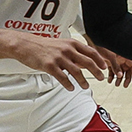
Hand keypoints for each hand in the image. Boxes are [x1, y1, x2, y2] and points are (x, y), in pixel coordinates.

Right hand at [0, 27, 115, 91]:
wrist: (26, 44)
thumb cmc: (44, 45)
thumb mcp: (62, 44)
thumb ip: (74, 51)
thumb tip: (86, 61)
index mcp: (72, 43)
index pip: (91, 52)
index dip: (100, 60)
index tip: (105, 67)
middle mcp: (67, 50)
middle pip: (87, 62)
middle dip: (96, 71)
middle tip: (101, 78)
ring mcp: (59, 58)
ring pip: (76, 71)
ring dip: (83, 80)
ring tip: (86, 87)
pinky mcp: (49, 65)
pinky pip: (62, 77)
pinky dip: (68, 84)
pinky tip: (71, 88)